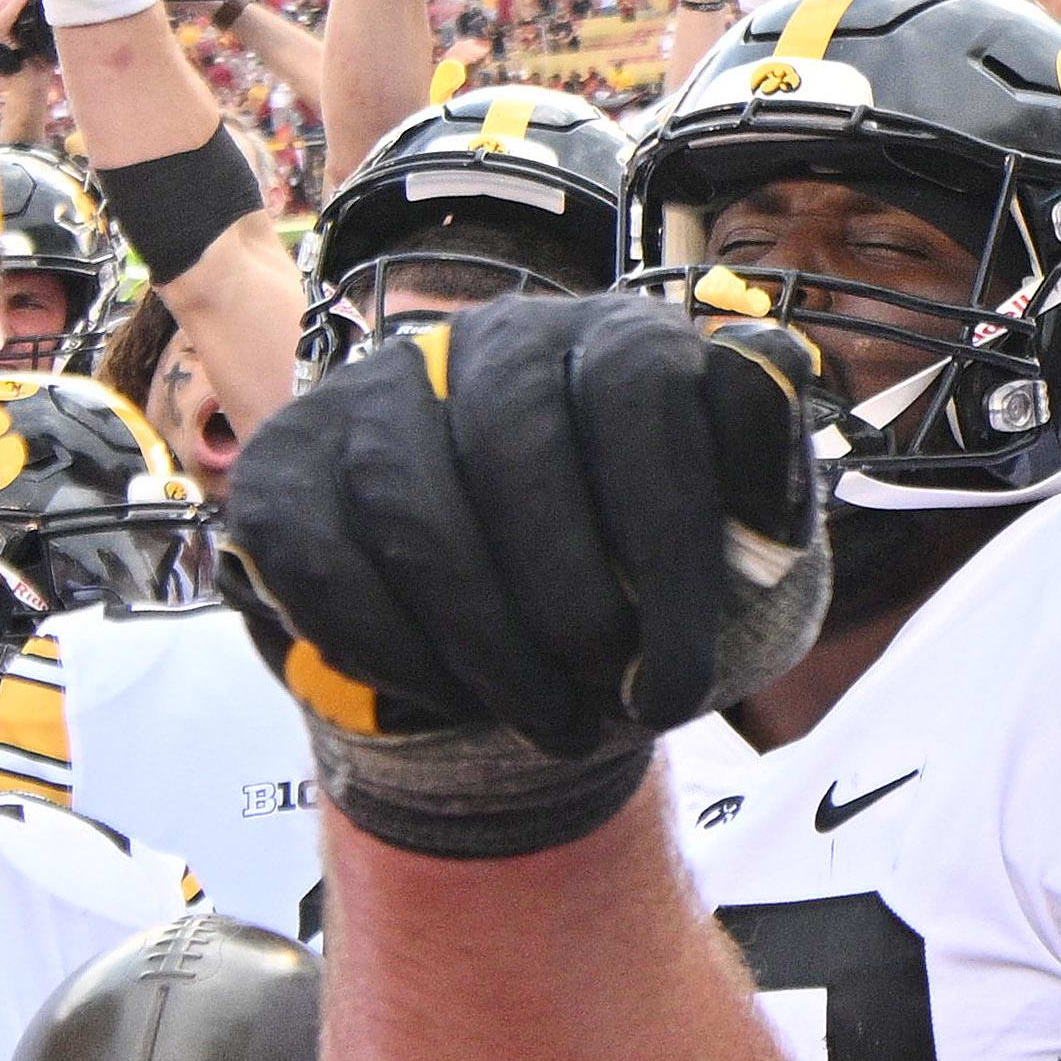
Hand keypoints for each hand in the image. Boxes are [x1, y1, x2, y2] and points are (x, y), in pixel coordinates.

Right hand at [215, 290, 830, 855]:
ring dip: (484, 646)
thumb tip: (771, 363)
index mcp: (617, 337)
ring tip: (546, 722)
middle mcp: (491, 338)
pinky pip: (318, 556)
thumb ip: (762, 460)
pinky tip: (452, 698)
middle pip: (512, 447)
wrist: (528, 610)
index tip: (675, 688)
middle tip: (602, 706)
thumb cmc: (649, 570)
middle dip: (566, 609)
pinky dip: (389, 650)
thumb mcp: (739, 532)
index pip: (639, 397)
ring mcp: (376, 390)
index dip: (663, 560)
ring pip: (408, 505)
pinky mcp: (288, 462)